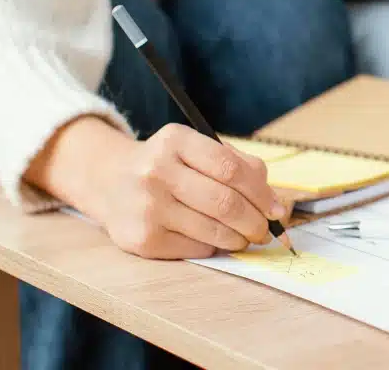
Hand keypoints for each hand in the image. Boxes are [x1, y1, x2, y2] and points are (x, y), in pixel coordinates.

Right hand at [90, 124, 285, 258]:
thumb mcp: (197, 149)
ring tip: (246, 237)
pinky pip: (195, 248)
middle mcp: (157, 171)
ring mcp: (147, 206)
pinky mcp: (142, 238)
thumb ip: (240, 167)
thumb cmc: (168, 166)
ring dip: (240, 239)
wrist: (110, 182)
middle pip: (225, 202)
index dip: (261, 193)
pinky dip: (215, 247)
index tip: (277, 210)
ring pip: (213, 230)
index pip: (231, 168)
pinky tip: (215, 240)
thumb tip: (278, 206)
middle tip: (266, 231)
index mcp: (176, 140)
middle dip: (256, 222)